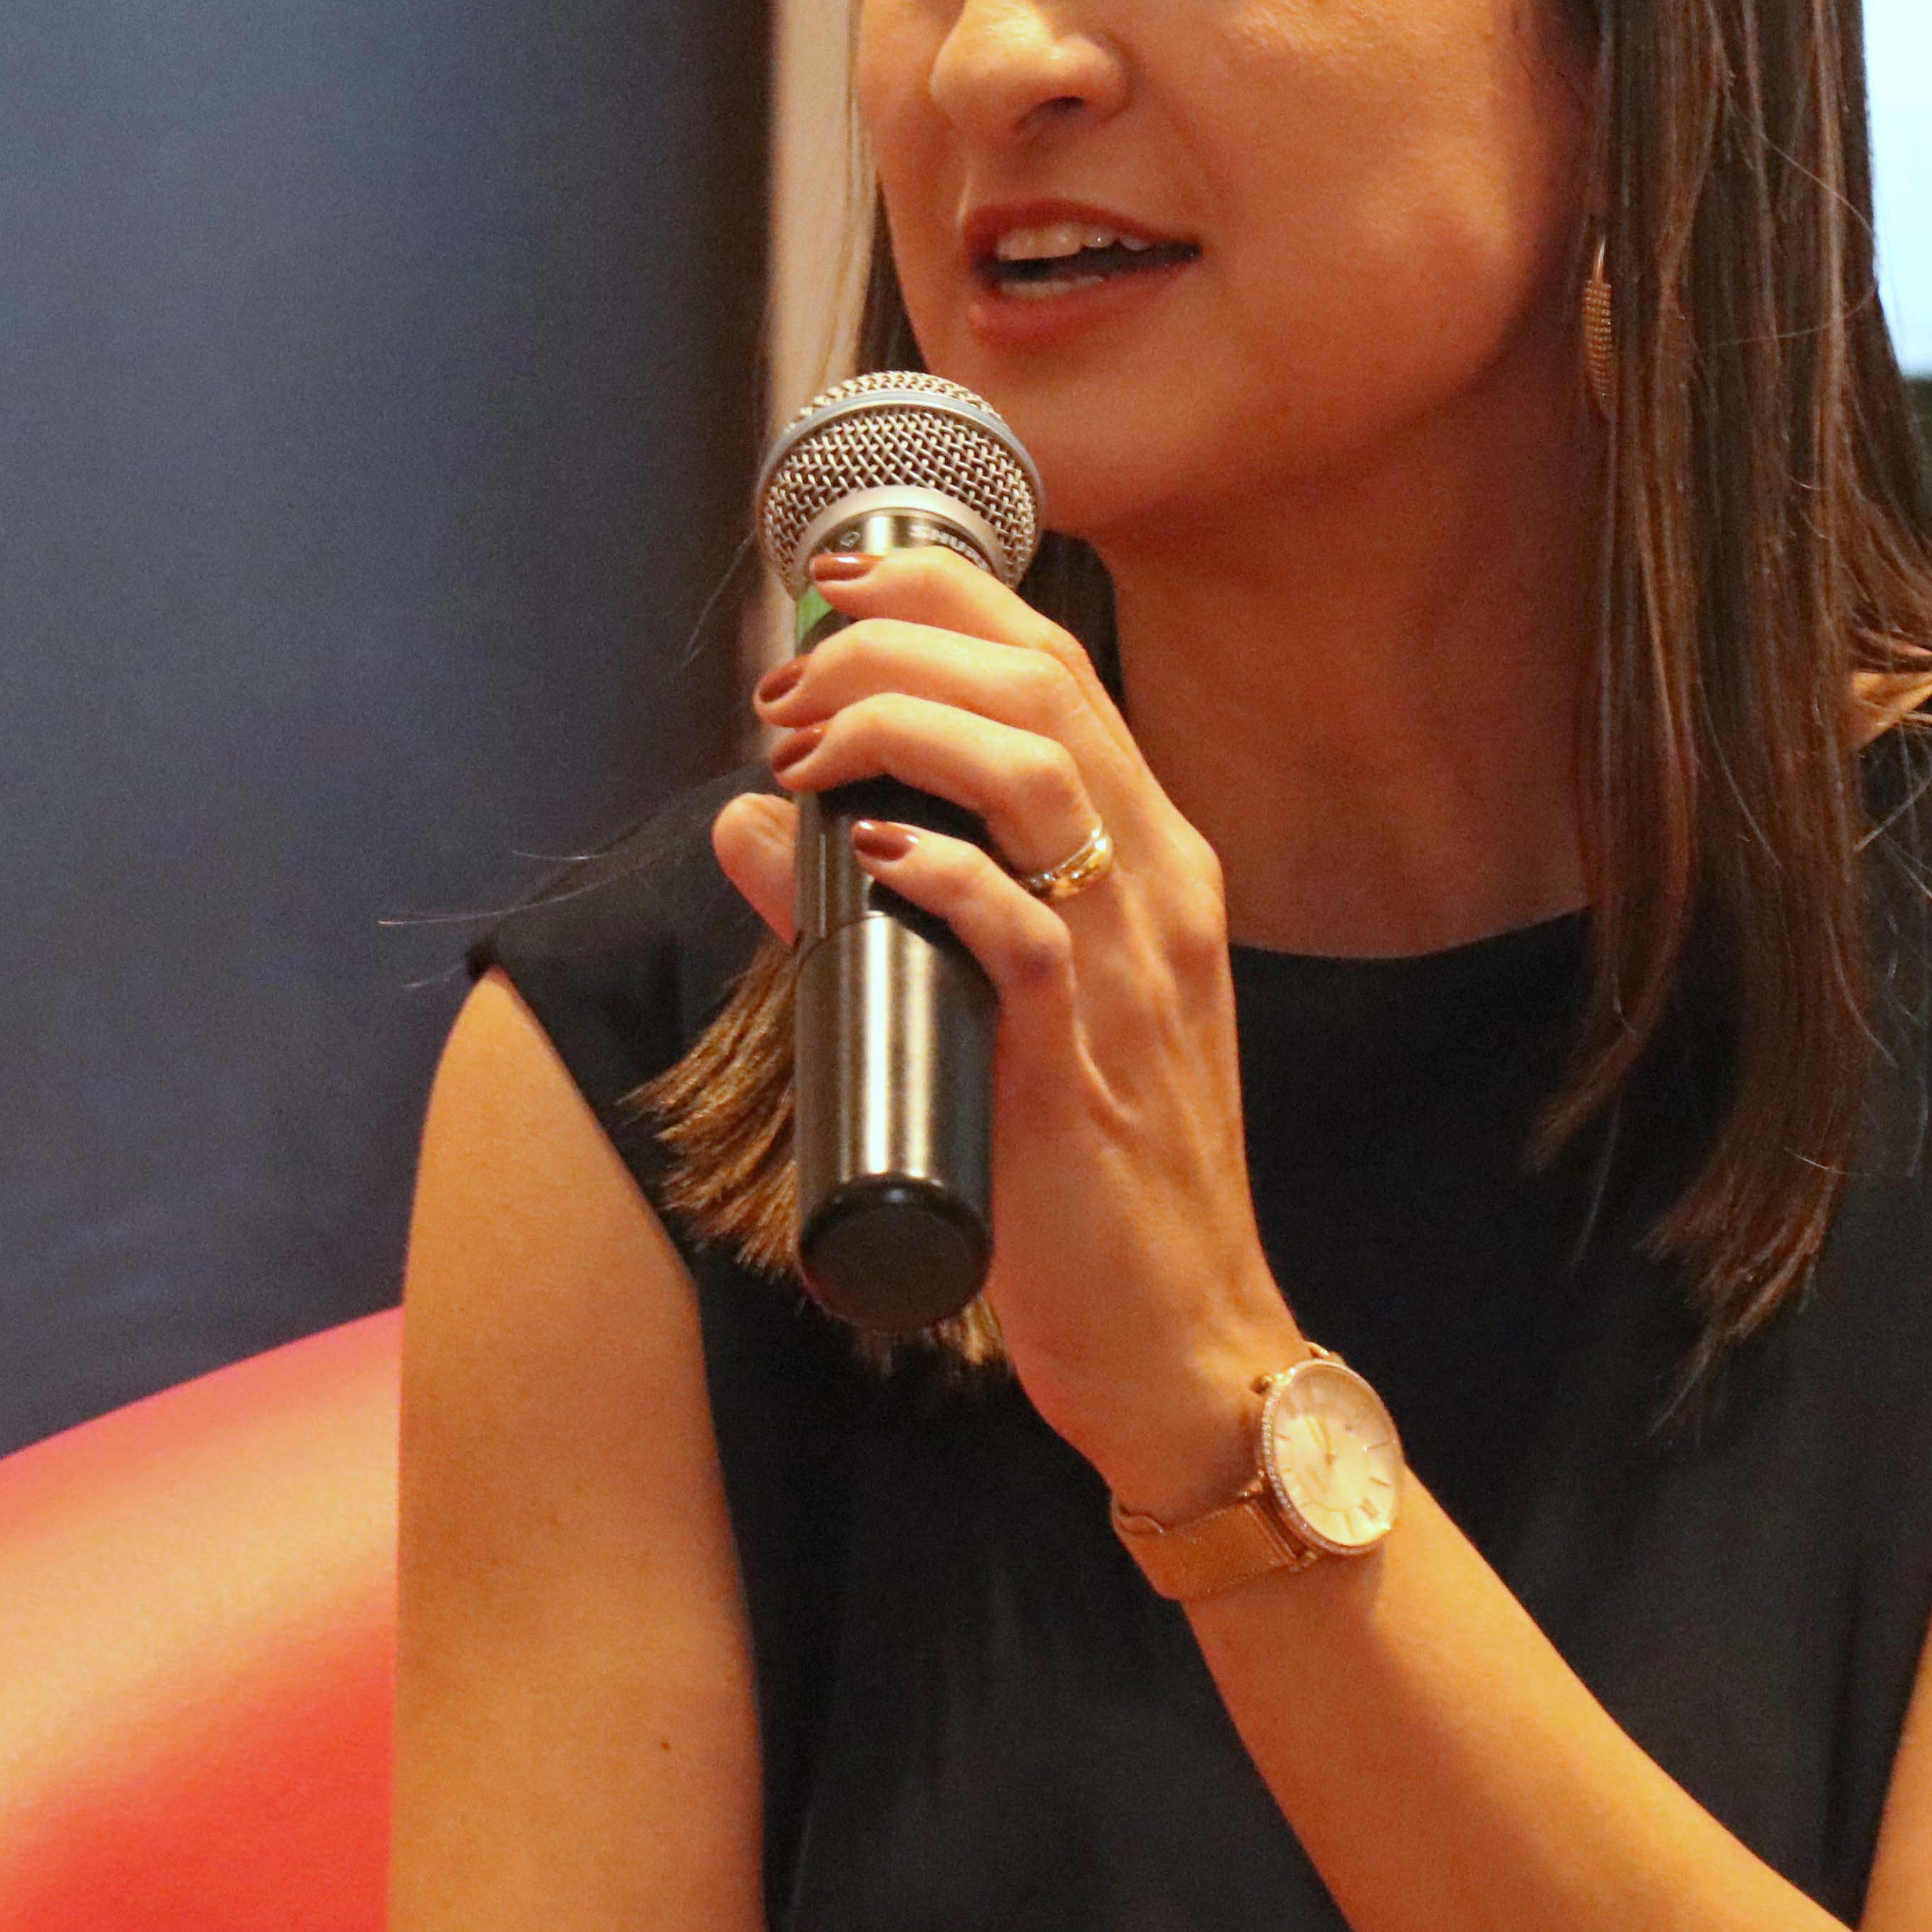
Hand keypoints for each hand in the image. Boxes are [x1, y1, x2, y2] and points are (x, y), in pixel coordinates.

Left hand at [712, 547, 1307, 1516]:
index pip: (1053, 668)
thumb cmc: (1087, 1174)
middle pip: (1040, 686)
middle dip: (894, 647)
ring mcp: (1135, 971)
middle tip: (786, 684)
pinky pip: (1026, 930)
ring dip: (900, 731)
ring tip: (805, 750)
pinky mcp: (1088, 1063)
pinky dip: (941, 871)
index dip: (937, 602)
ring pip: (1038, 774)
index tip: (830, 591)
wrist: (1181, 1340)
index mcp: (1150, 859)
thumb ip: (889, 908)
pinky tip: (867, 850)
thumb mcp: (996, 1010)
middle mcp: (1159, 890)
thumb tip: (750, 826)